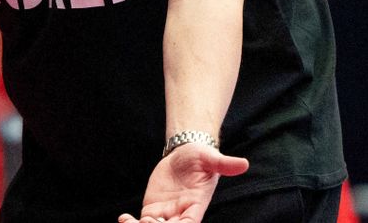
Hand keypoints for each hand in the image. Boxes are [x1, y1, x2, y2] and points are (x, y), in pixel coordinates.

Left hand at [117, 143, 248, 222]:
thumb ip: (224, 164)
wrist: (185, 152)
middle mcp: (182, 214)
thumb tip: (244, 164)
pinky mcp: (154, 208)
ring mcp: (167, 213)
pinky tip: (124, 219)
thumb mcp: (211, 157)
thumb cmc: (201, 156)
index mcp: (196, 206)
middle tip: (145, 222)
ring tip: (128, 221)